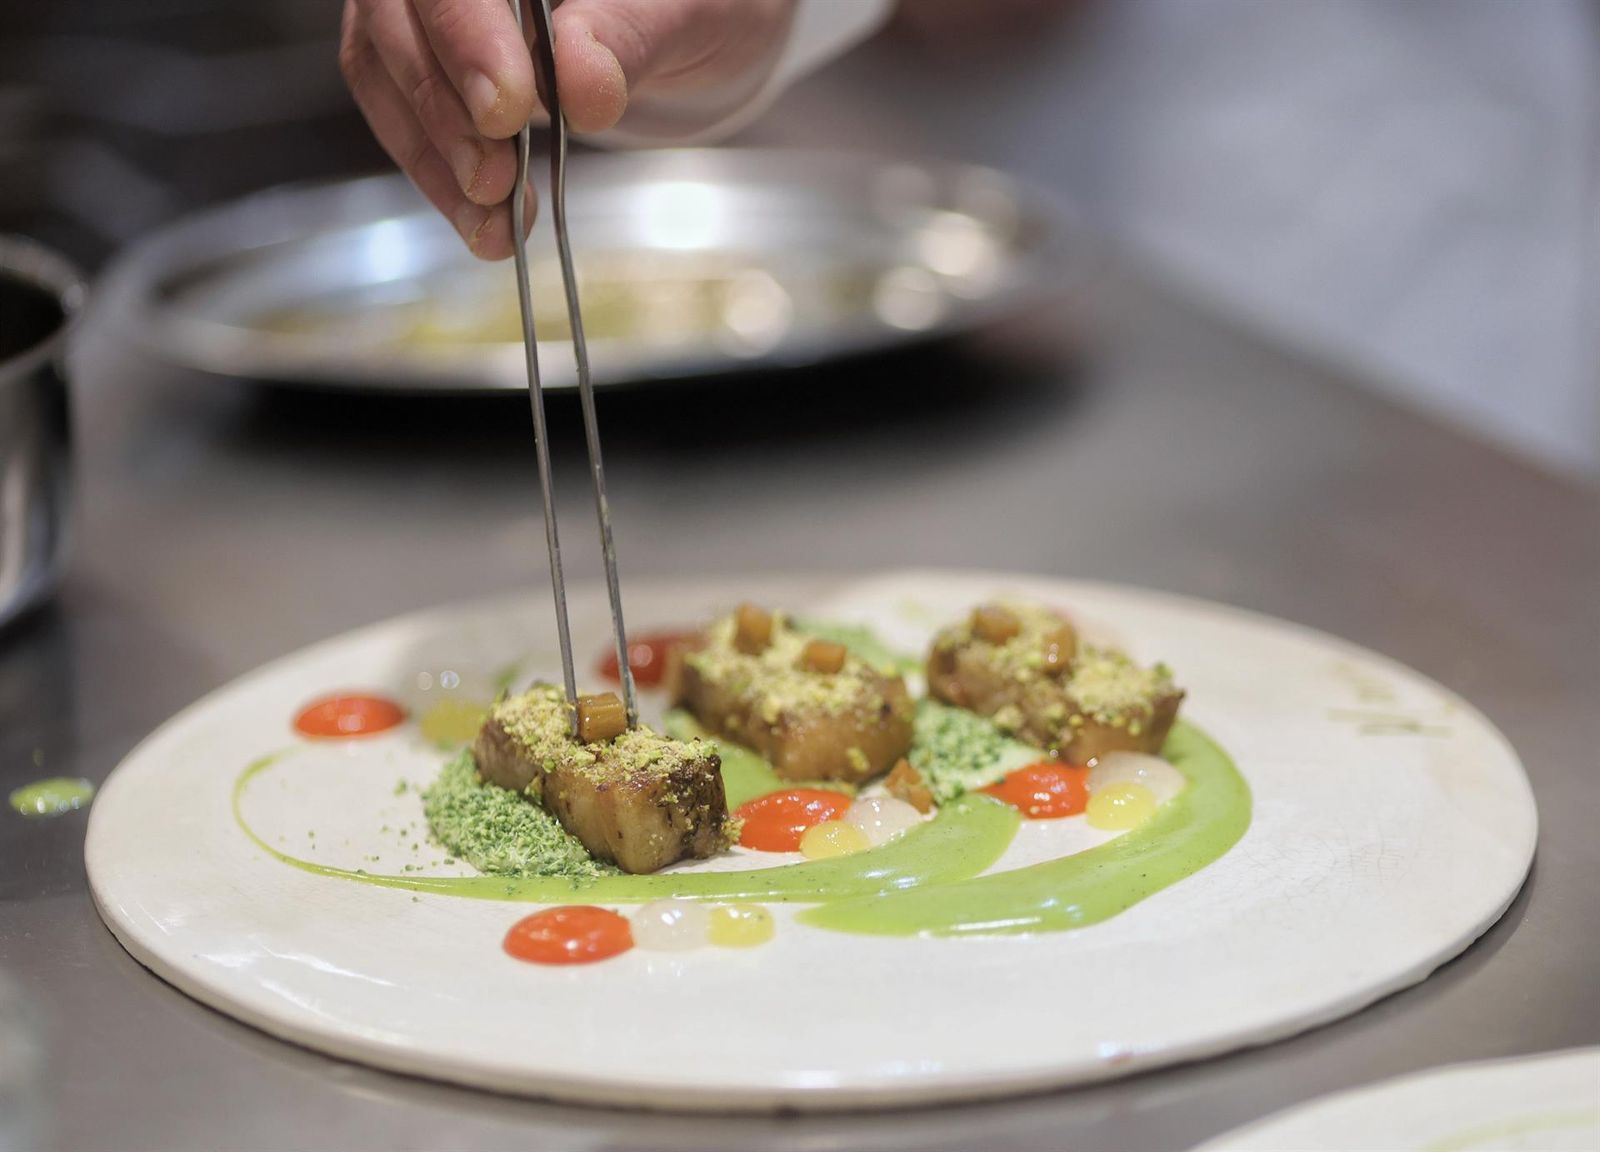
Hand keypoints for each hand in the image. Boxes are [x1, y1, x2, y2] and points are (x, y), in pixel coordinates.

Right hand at [340, 0, 795, 259]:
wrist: (693, 26)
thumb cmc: (695, 1)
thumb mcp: (689, 10)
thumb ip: (630, 35)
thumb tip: (581, 84)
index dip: (464, 34)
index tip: (505, 110)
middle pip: (396, 12)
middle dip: (440, 104)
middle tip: (493, 179)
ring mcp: (425, 4)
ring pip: (383, 65)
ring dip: (433, 155)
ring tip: (493, 219)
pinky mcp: (422, 56)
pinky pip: (401, 110)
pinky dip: (437, 174)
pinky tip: (482, 223)